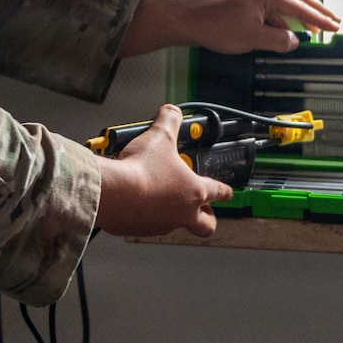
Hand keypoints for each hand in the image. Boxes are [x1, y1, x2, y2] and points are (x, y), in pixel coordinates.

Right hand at [90, 105, 234, 237]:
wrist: (113, 193)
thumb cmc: (141, 170)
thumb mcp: (159, 137)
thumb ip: (169, 122)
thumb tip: (172, 112)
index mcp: (194, 191)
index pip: (218, 192)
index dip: (225, 191)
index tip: (229, 193)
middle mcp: (182, 213)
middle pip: (206, 225)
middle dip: (208, 219)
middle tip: (204, 212)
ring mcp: (162, 225)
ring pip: (176, 225)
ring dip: (173, 214)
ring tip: (161, 199)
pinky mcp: (140, 230)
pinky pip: (148, 226)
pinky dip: (146, 216)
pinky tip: (135, 202)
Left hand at [118, 0, 340, 57]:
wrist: (190, 22)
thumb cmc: (215, 26)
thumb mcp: (253, 38)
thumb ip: (278, 40)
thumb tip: (294, 41)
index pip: (299, 7)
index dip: (319, 18)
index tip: (333, 26)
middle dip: (316, 10)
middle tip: (333, 20)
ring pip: (285, 2)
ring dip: (301, 15)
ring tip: (316, 28)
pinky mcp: (247, 0)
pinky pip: (273, 7)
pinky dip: (284, 18)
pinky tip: (288, 32)